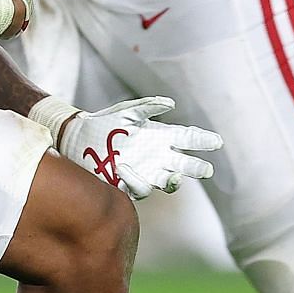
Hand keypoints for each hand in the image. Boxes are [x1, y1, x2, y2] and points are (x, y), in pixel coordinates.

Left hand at [55, 96, 222, 199]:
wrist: (77, 138)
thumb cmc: (103, 122)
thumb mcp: (126, 111)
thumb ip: (147, 107)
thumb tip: (170, 105)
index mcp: (159, 137)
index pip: (187, 139)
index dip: (202, 141)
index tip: (216, 141)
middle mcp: (156, 157)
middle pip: (184, 165)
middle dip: (196, 168)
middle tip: (206, 169)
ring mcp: (144, 172)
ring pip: (168, 182)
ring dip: (174, 181)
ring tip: (176, 177)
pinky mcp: (129, 185)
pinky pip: (139, 187)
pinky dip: (135, 179)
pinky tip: (124, 167)